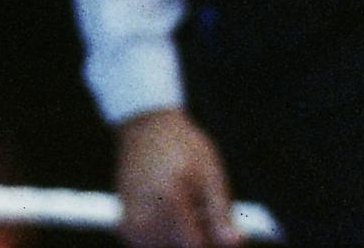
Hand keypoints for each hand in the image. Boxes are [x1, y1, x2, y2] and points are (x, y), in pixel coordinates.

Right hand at [113, 108, 242, 247]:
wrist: (145, 128)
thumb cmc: (181, 145)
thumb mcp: (210, 170)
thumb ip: (222, 212)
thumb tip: (236, 244)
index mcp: (169, 200)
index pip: (196, 246)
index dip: (213, 238)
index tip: (216, 221)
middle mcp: (144, 218)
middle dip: (198, 235)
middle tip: (199, 205)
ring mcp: (132, 226)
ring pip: (169, 247)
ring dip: (182, 236)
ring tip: (184, 205)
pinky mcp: (127, 230)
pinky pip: (156, 245)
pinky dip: (168, 235)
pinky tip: (170, 211)